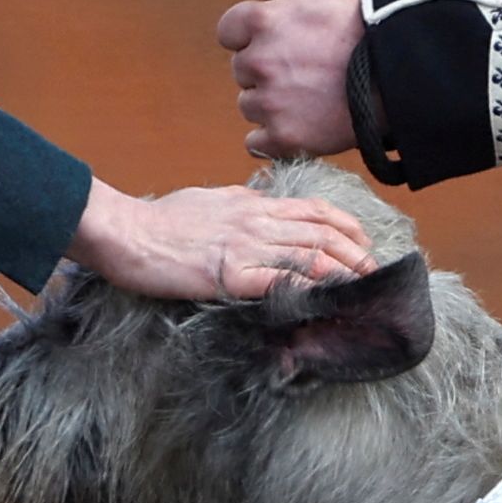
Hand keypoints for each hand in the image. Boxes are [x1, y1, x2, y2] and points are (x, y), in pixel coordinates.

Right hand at [64, 178, 377, 303]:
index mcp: (252, 203)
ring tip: (363, 289)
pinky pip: (280, 281)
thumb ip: (240, 203)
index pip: (312, 209)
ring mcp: (245, 246)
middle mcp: (256, 220)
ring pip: (310, 255)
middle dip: (356, 252)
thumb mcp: (210, 200)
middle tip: (375, 271)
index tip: (363, 240)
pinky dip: (308, 291)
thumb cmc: (160, 220)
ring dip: (343, 273)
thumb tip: (259, 202)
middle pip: (322, 233)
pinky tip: (325, 302)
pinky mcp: (230, 273)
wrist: (125, 232)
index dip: (345, 224)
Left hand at [217, 0, 362, 161]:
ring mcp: (270, 103)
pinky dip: (274, 138)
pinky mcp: (283, 138)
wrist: (399, 77)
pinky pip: (257, 142)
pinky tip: (303, 122)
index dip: (255, 36)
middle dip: (267, 69)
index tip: (284, 41)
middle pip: (242, 70)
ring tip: (311, 96)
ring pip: (249, 105)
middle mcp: (259, 61)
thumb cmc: (361, 28)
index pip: (229, 32)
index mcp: (261, 21)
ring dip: (271, 103)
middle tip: (306, 69)